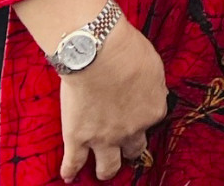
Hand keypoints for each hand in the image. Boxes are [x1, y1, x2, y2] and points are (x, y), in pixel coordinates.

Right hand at [57, 19, 167, 181]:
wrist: (97, 52)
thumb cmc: (125, 50)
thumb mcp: (153, 65)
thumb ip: (153, 85)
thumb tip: (152, 89)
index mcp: (153, 110)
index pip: (153, 119)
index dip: (143, 114)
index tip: (137, 111)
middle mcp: (132, 129)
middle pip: (135, 149)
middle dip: (131, 149)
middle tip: (127, 148)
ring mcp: (105, 138)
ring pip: (109, 166)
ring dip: (107, 169)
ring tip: (103, 171)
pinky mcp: (78, 138)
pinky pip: (73, 163)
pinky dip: (70, 171)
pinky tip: (69, 176)